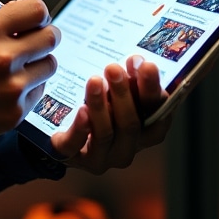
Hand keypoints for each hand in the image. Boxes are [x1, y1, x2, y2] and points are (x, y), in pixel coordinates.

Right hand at [0, 0, 60, 151]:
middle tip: (35, 42)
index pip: (36, 10)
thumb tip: (18, 9)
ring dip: (37, 64)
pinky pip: (39, 92)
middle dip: (44, 36)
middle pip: (51, 37)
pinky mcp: (15, 112)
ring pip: (49, 65)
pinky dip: (28, 89)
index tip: (34, 20)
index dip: (38, 14)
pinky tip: (7, 89)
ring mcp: (11, 87)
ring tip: (17, 68)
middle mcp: (2, 57)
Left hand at [49, 56, 170, 173]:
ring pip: (105, 134)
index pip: (157, 115)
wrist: (61, 131)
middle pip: (131, 125)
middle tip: (113, 69)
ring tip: (94, 81)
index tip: (146, 65)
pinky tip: (82, 110)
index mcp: (145, 132)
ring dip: (100, 105)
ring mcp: (101, 157)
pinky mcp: (73, 157)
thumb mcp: (118, 91)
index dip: (153, 91)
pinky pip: (76, 146)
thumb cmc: (101, 107)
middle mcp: (127, 149)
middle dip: (123, 94)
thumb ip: (130, 80)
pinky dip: (80, 128)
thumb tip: (137, 61)